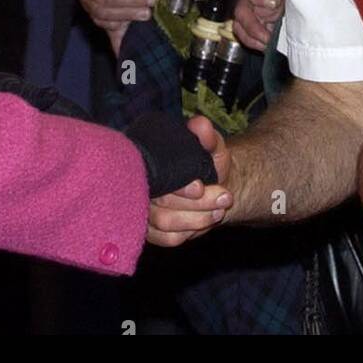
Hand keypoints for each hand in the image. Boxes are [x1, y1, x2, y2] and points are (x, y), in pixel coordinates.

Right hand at [147, 117, 233, 246]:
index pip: (154, 181)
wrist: (212, 183)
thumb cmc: (207, 162)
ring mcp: (143, 210)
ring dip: (196, 220)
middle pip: (160, 208)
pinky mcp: (150, 230)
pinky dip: (188, 232)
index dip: (178, 188)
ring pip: (164, 225)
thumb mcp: (211, 146)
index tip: (200, 186)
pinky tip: (206, 221)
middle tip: (224, 197)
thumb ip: (207, 136)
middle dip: (196, 206)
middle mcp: (139, 186)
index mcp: (147, 163)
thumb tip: (200, 124)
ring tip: (220, 209)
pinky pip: (166, 239)